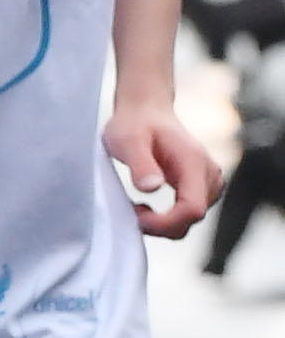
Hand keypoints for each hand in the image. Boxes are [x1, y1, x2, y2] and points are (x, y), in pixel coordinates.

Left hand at [106, 100, 222, 240]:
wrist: (146, 112)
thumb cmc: (135, 124)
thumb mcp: (127, 141)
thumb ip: (140, 164)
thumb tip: (152, 188)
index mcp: (194, 162)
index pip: (192, 208)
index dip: (165, 223)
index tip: (137, 218)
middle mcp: (209, 173)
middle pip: (193, 217)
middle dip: (160, 224)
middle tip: (131, 210)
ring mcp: (209, 181)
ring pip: (190, 219)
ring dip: (162, 223)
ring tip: (136, 206)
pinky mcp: (201, 186)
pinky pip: (187, 213)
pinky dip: (166, 218)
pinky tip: (146, 206)